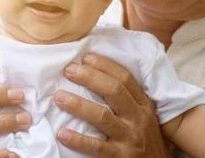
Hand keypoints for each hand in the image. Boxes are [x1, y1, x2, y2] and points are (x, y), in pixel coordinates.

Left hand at [54, 53, 169, 157]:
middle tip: (69, 70)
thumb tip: (97, 77)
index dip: (105, 65)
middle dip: (89, 77)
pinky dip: (78, 140)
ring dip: (78, 105)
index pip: (125, 78)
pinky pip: (97, 147)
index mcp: (143, 105)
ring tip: (59, 97)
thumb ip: (127, 100)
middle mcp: (138, 119)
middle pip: (113, 91)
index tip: (85, 57)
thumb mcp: (143, 116)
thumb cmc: (146, 141)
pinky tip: (62, 134)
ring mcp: (130, 138)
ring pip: (102, 116)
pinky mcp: (120, 157)